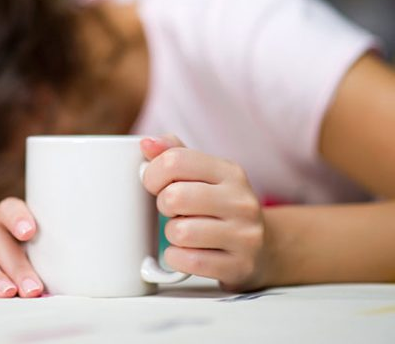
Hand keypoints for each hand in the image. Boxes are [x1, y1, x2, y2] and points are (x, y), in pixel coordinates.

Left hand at [141, 135, 267, 291]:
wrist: (262, 247)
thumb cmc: (219, 205)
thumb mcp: (203, 173)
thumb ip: (174, 153)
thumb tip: (147, 143)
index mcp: (229, 172)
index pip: (175, 161)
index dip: (152, 173)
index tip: (154, 184)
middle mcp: (241, 201)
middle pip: (174, 197)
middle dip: (163, 205)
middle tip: (172, 210)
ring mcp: (244, 235)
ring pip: (180, 232)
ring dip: (171, 235)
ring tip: (183, 231)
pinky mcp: (240, 266)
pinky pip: (189, 262)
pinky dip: (177, 258)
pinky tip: (185, 252)